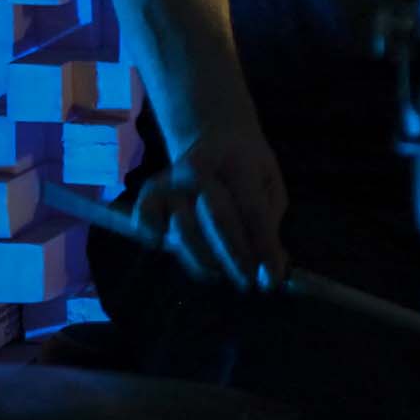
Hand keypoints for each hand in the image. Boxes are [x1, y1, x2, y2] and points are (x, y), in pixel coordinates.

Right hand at [131, 124, 290, 291]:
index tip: (271, 280)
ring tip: (223, 271)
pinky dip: (158, 241)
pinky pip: (147, 223)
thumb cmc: (248, 169)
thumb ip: (270, 224)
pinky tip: (181, 252)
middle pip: (218, 220)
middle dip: (235, 258)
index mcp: (238, 162)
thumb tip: (270, 270)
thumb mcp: (270, 187)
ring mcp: (172, 181)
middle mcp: (200, 169)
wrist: (216, 138)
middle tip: (248, 281)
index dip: (263, 248)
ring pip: (185, 231)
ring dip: (206, 260)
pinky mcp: (149, 193)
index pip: (252, 210)